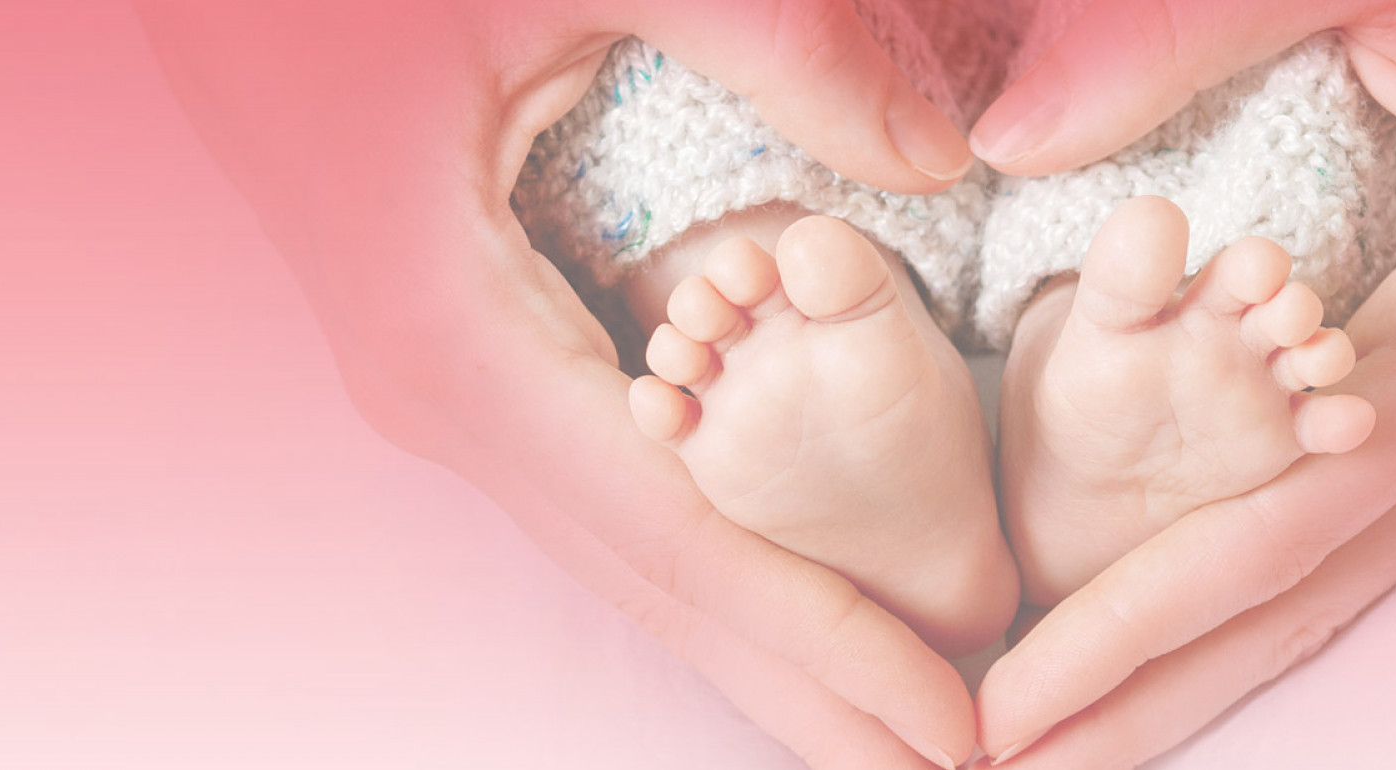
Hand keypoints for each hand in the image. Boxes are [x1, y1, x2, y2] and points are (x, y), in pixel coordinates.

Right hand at [134, 1, 976, 765]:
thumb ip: (773, 47)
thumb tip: (938, 160)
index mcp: (458, 337)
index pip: (681, 539)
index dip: (823, 642)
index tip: (951, 731)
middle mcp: (445, 396)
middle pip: (656, 586)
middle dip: (808, 690)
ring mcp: (446, 386)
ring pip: (629, 549)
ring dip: (763, 640)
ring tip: (893, 724)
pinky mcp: (462, 353)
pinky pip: (603, 489)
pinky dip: (706, 559)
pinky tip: (780, 599)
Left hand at [968, 0, 1395, 763]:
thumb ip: (1182, 39)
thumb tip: (1008, 140)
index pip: (1268, 536)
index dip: (1129, 628)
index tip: (1001, 712)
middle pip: (1302, 597)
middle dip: (1153, 693)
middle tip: (1004, 768)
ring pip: (1343, 568)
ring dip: (1208, 658)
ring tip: (1081, 737)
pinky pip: (1373, 511)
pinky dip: (1271, 579)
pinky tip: (1200, 616)